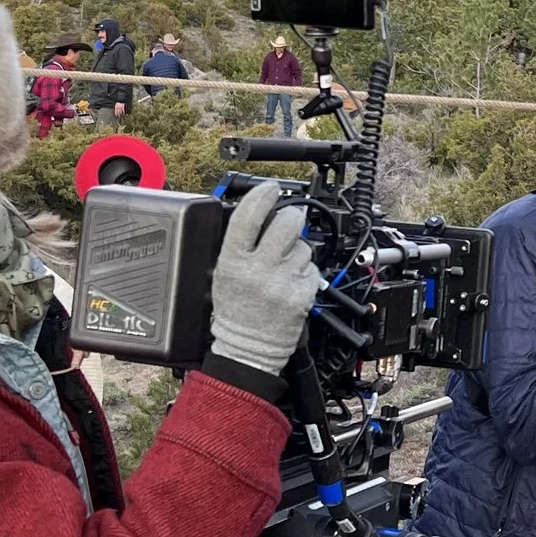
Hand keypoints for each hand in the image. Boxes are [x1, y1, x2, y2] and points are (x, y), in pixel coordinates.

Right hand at [208, 183, 319, 375]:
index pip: (249, 216)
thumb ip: (239, 244)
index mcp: (233, 261)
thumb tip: (259, 212)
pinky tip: (291, 282)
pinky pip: (312, 268)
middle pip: (287, 222)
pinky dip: (306, 272)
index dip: (262, 195)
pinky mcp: (303, 294)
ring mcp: (283, 281)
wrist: (248, 348)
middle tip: (288, 221)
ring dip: (298, 250)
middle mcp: (259, 269)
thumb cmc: (235, 311)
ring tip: (283, 266)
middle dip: (291, 216)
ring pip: (304, 246)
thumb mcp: (223, 273)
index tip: (271, 188)